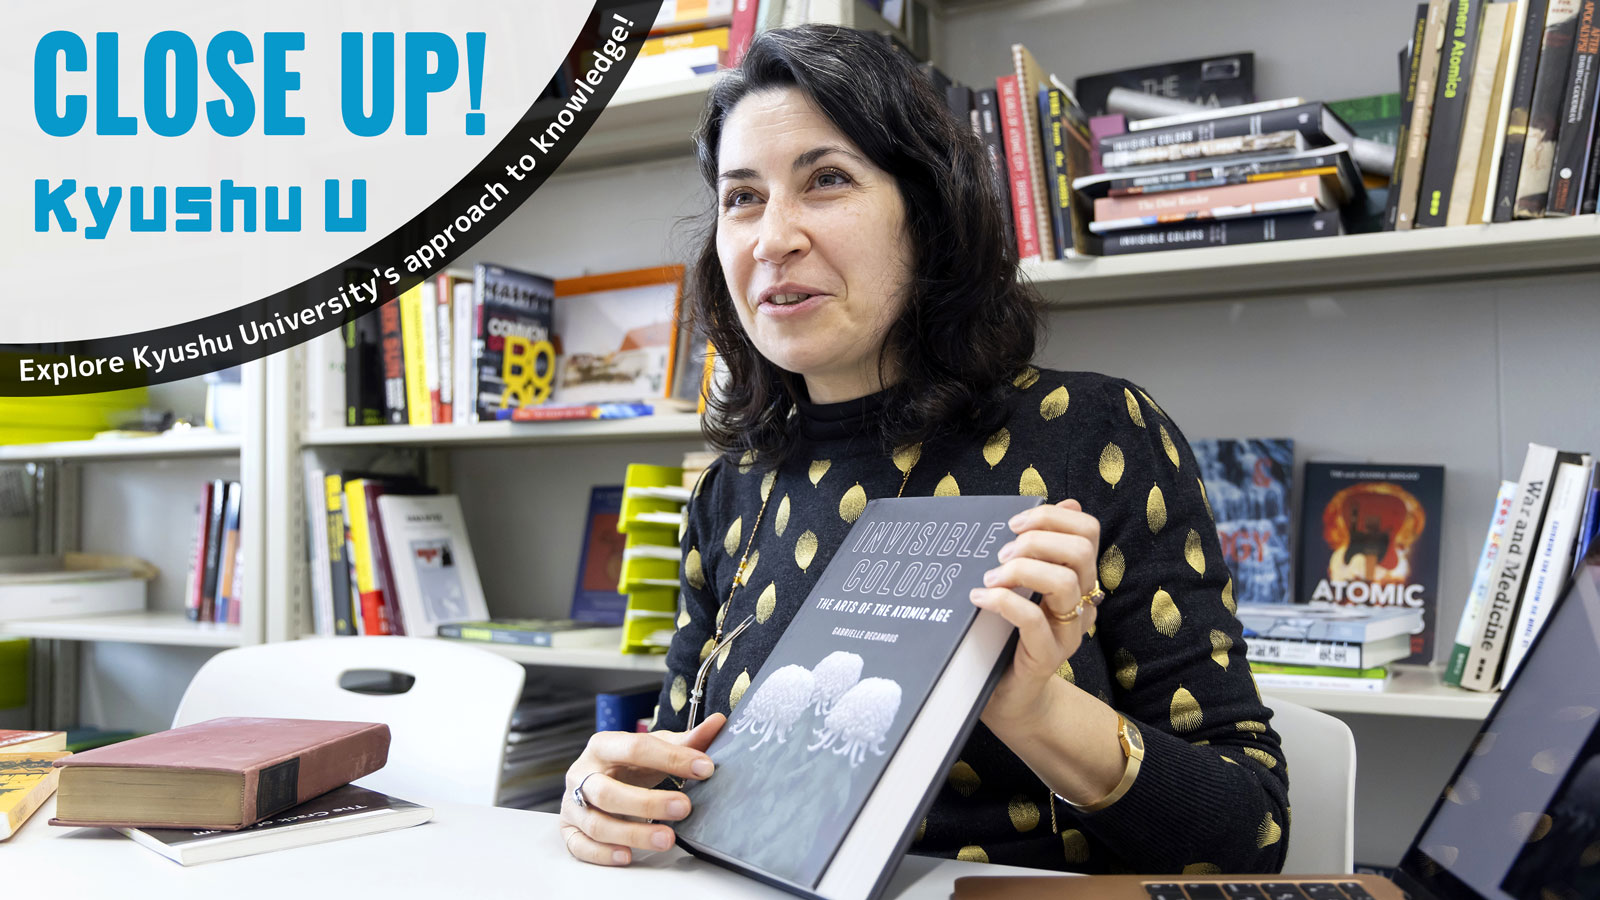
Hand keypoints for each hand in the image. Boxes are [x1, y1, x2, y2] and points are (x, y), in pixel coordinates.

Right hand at [559, 713, 725, 864]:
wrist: (596, 779)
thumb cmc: (628, 764)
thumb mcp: (655, 749)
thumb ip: (686, 741)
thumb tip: (720, 724)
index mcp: (603, 745)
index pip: (635, 748)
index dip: (671, 757)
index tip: (704, 768)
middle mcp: (582, 774)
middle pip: (607, 791)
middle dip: (648, 802)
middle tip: (685, 807)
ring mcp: (572, 804)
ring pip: (596, 823)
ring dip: (633, 834)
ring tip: (667, 838)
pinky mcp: (568, 830)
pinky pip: (581, 846)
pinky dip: (603, 853)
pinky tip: (628, 855)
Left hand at [971, 498, 1101, 733]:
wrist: (1011, 696)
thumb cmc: (1009, 634)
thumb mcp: (1019, 584)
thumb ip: (1035, 549)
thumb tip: (1065, 503)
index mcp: (1077, 578)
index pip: (1087, 532)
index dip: (1054, 518)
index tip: (1015, 523)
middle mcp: (1081, 603)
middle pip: (1081, 552)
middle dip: (1037, 541)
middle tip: (1001, 553)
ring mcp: (1068, 631)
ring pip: (1063, 583)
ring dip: (1022, 570)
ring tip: (991, 577)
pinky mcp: (1048, 656)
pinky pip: (1033, 620)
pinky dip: (1003, 601)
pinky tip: (980, 599)